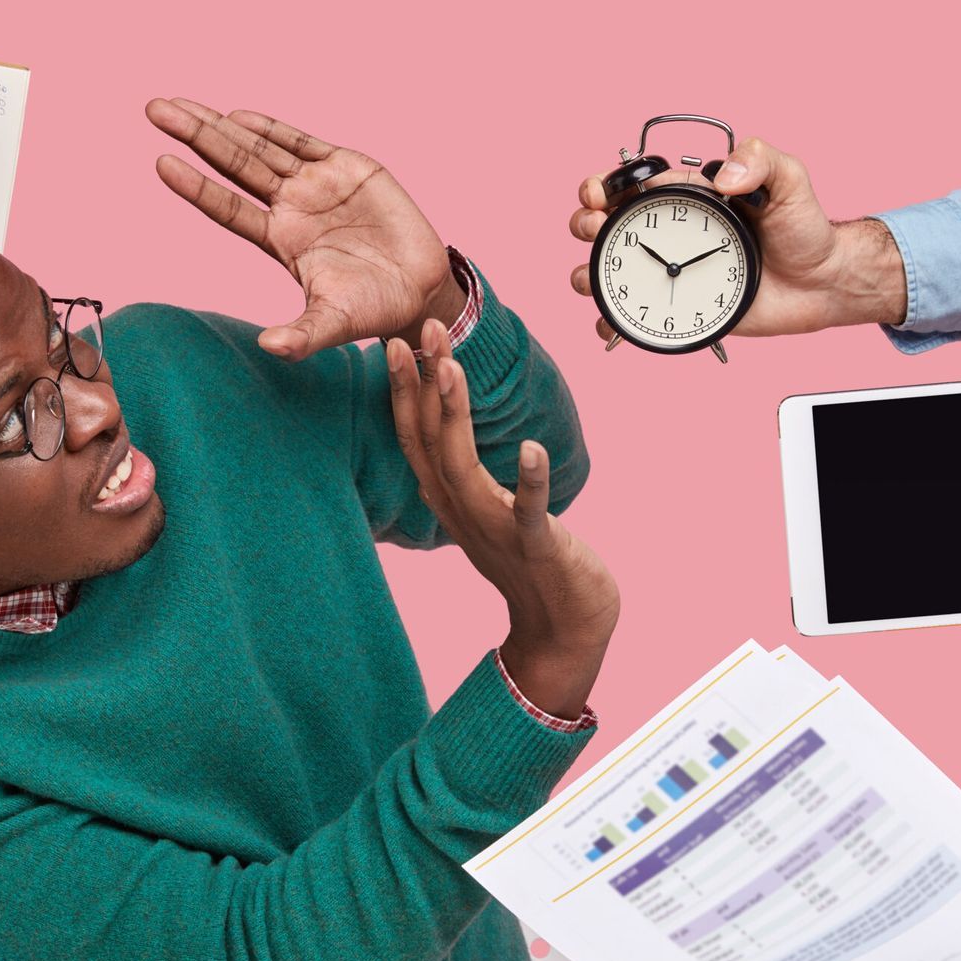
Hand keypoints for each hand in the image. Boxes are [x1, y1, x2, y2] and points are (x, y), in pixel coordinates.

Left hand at [146, 98, 464, 360]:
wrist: (421, 288)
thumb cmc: (374, 308)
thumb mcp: (335, 323)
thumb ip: (303, 335)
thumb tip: (271, 348)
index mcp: (280, 240)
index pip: (228, 208)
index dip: (197, 187)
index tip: (162, 163)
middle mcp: (290, 208)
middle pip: (233, 166)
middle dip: (195, 136)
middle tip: (153, 109)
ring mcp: (315, 184)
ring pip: (259, 147)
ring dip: (220, 125)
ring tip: (176, 104)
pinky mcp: (346, 166)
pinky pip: (301, 141)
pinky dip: (272, 128)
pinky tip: (237, 115)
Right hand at [386, 322, 619, 717]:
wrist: (562, 630)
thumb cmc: (532, 564)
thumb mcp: (488, 513)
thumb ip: (466, 478)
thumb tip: (449, 435)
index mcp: (450, 502)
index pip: (415, 439)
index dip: (404, 391)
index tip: (397, 343)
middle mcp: (461, 514)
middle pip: (429, 441)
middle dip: (423, 383)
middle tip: (421, 329)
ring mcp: (495, 531)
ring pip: (462, 466)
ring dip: (454, 414)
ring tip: (452, 366)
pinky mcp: (536, 546)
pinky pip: (529, 510)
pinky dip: (530, 479)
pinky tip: (529, 447)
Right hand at [568, 137, 905, 341]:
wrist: (820, 283)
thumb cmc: (804, 228)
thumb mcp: (790, 180)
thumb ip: (761, 160)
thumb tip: (726, 175)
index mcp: (686, 197)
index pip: (631, 185)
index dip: (603, 185)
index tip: (599, 194)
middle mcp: (670, 233)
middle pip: (606, 225)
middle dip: (586, 225)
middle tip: (596, 232)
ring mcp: (670, 272)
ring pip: (610, 270)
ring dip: (588, 273)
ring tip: (592, 278)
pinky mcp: (677, 307)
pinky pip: (634, 315)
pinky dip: (611, 320)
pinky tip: (610, 322)